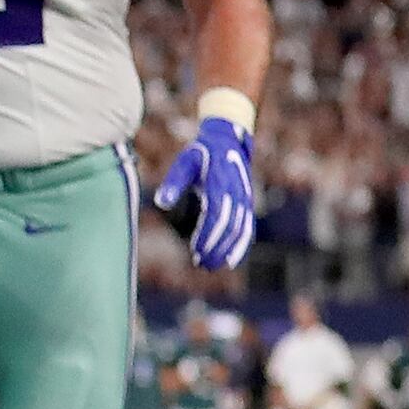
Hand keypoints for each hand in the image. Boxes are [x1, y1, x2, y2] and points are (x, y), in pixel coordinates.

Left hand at [153, 113, 256, 271]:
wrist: (228, 142)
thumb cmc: (201, 154)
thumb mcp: (184, 164)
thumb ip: (173, 183)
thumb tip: (160, 203)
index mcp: (220, 185)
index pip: (216, 216)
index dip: (207, 235)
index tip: (195, 251)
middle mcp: (236, 195)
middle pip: (230, 227)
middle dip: (216, 248)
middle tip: (200, 264)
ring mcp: (245, 200)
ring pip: (242, 231)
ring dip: (228, 251)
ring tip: (212, 266)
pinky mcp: (247, 205)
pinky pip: (248, 228)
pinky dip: (241, 246)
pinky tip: (230, 261)